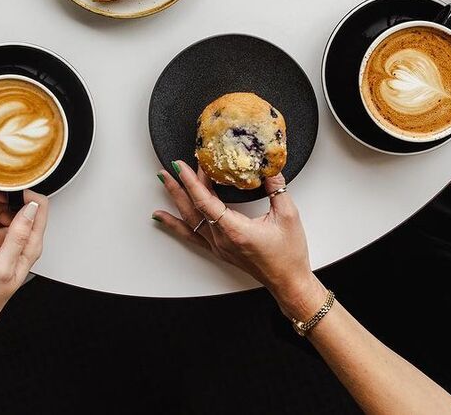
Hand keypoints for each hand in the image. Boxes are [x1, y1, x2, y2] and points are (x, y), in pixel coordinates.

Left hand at [152, 162, 322, 316]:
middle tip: (170, 167)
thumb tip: (269, 167)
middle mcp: (222, 239)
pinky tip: (162, 217)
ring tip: (164, 181)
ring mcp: (219, 246)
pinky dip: (175, 223)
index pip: (206, 202)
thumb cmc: (289, 256)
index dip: (192, 183)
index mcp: (236, 230)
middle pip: (193, 209)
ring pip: (190, 220)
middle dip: (180, 186)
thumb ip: (276, 188)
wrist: (288, 282)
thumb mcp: (288, 216)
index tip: (180, 167)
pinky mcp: (220, 249)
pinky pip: (192, 234)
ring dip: (176, 199)